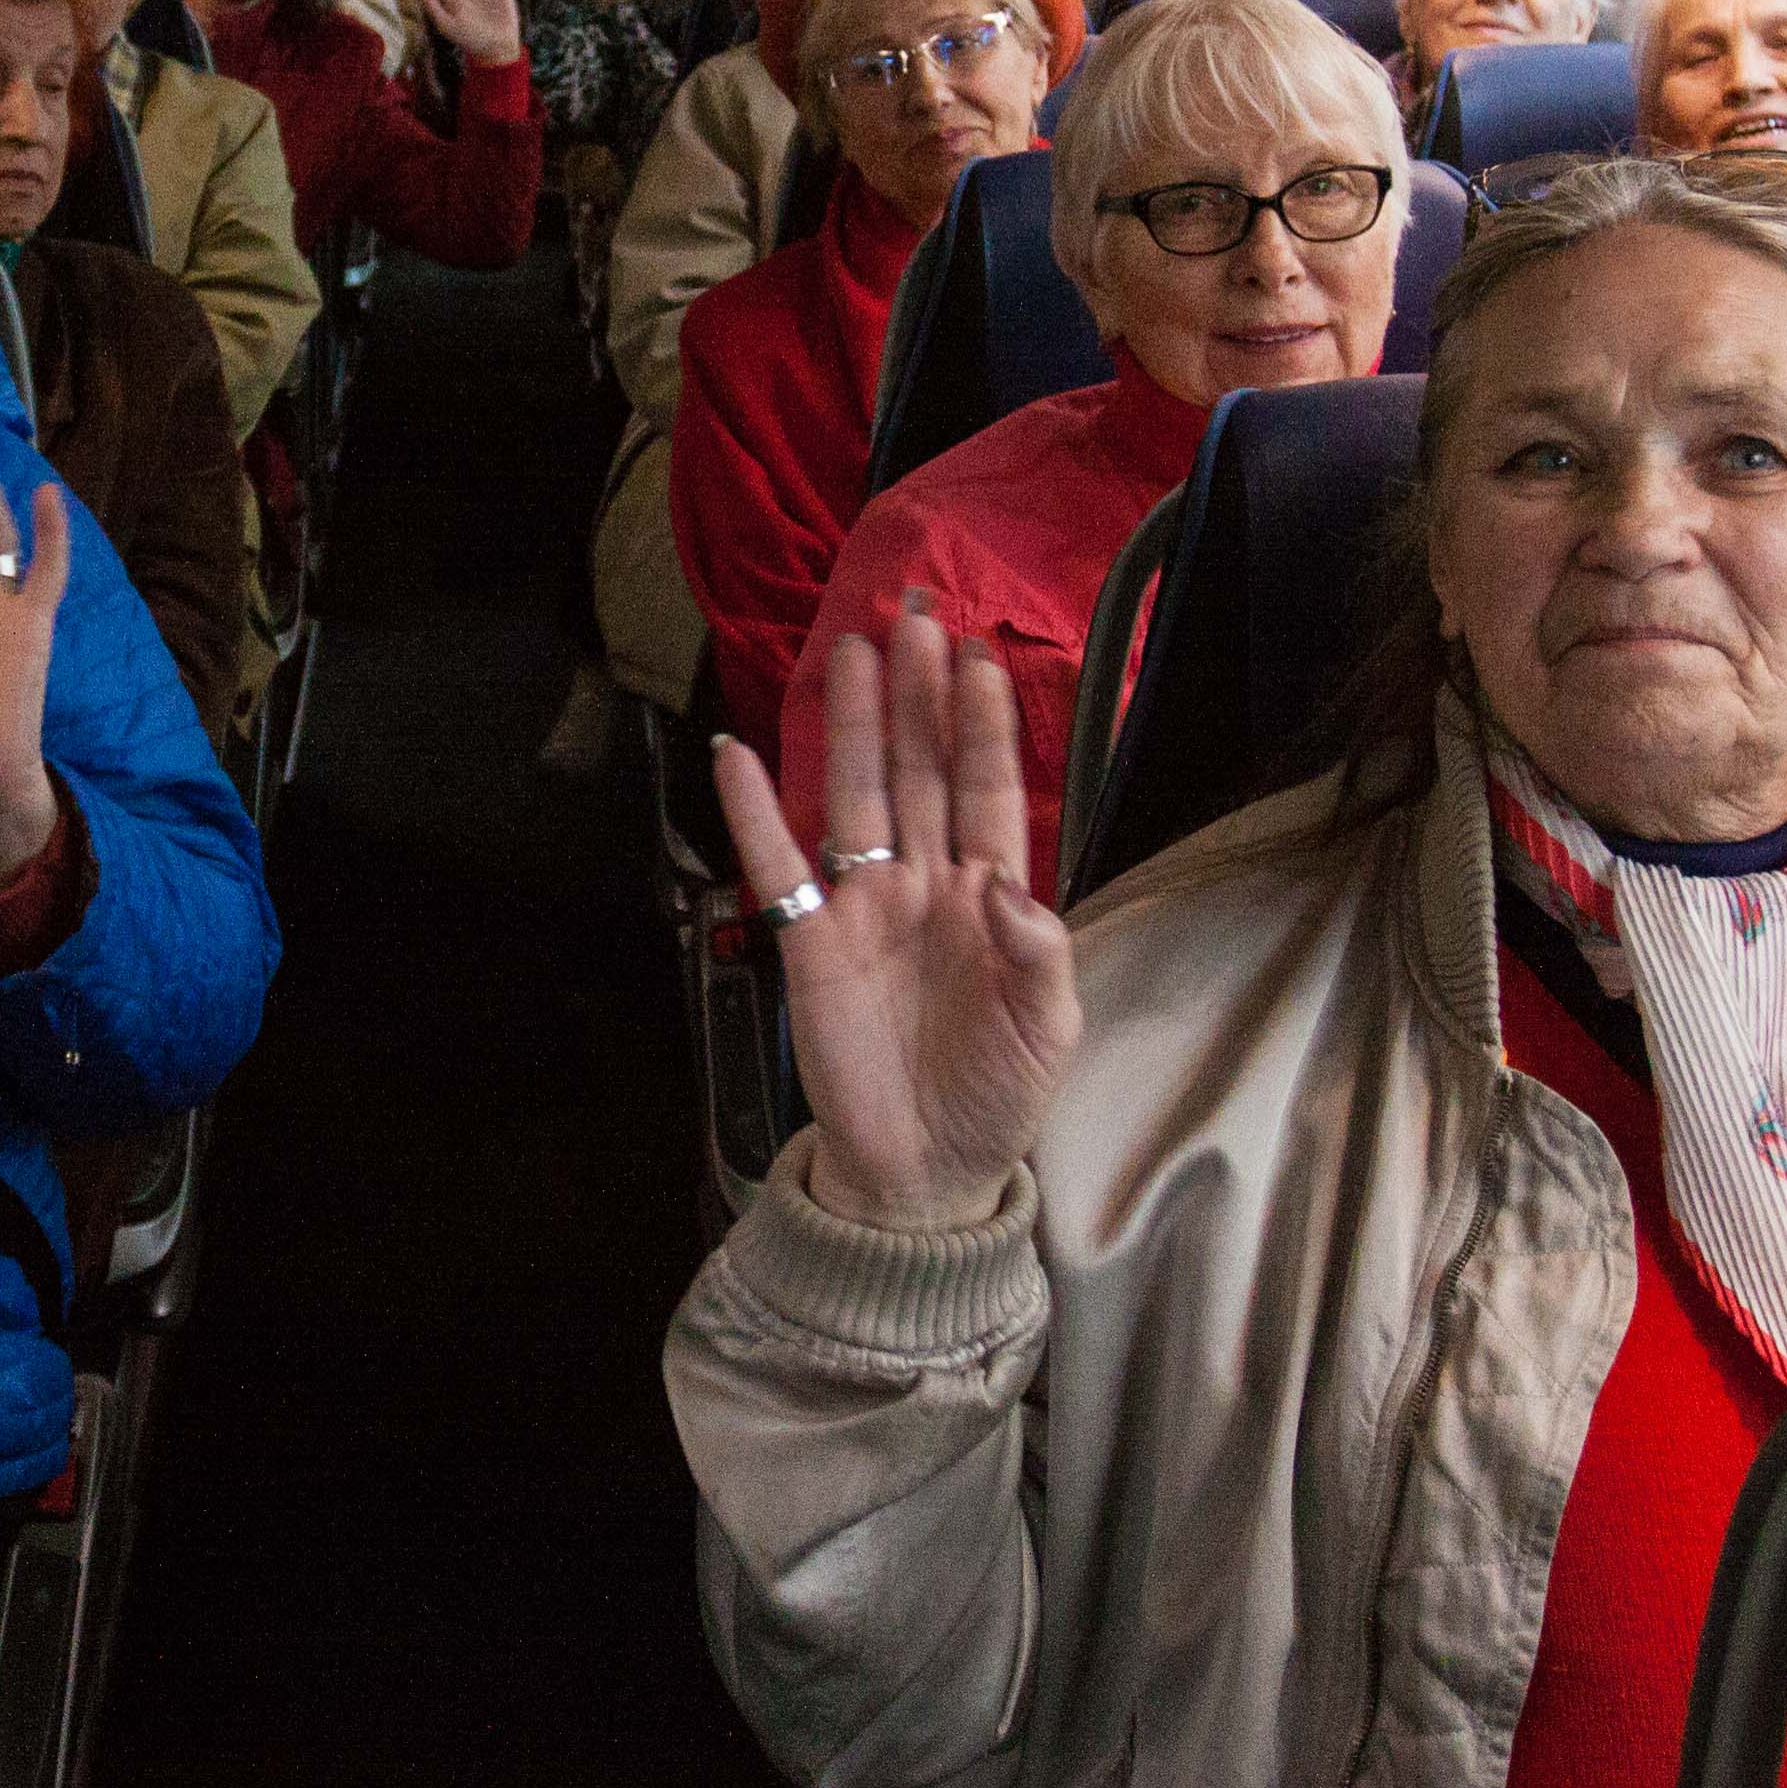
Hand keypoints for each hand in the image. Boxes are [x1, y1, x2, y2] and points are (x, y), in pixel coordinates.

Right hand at [712, 609, 1078, 1231]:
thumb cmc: (996, 1096)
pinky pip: (777, 867)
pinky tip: (737, 752)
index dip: (984, 727)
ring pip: (856, 797)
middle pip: (919, 772)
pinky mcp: (810, 944)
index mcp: (991, 898)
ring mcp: (864, 908)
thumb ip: (1041, 956)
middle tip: (911, 616)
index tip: (981, 657)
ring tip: (847, 652)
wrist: (923, 1171)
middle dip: (918, 696)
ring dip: (852, 727)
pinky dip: (753, 811)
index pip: (987, 793)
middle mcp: (925, 884)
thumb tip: (1013, 891)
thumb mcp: (1049, 1032)